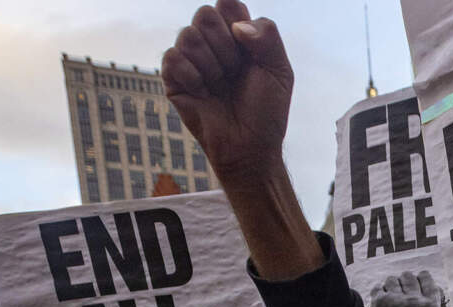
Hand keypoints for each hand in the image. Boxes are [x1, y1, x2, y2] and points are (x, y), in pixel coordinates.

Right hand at [164, 2, 292, 185]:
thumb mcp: (279, 70)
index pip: (227, 3)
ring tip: (220, 86)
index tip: (248, 52)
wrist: (250, 147)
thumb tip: (237, 27)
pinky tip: (203, 93)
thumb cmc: (266, 111)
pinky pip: (172, 58)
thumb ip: (268, 36)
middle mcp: (210, 42)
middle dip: (225, 47)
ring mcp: (190, 59)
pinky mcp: (172, 79)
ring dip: (211, 66)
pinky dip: (192, 77)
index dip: (236, 24)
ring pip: (188, 35)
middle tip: (234, 73)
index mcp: (236, 34)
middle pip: (204, 14)